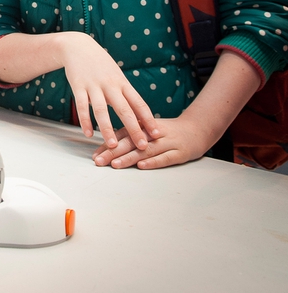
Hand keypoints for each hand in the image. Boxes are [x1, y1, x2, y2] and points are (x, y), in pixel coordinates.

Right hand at [57, 33, 157, 151]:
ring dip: (107, 128)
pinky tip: (88, 133)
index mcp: (122, 83)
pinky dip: (85, 121)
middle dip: (134, 129)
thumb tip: (138, 113)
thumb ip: (125, 93)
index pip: (139, 103)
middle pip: (124, 110)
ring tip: (112, 145)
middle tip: (142, 146)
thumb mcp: (116, 75)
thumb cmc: (100, 64)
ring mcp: (94, 86)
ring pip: (101, 110)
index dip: (149, 119)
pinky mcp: (78, 86)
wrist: (77, 46)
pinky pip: (81, 106)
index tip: (157, 134)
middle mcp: (110, 85)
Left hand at [92, 116, 214, 169]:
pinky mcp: (180, 152)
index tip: (94, 154)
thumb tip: (107, 147)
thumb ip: (130, 135)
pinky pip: (165, 158)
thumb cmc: (167, 131)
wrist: (198, 128)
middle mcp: (153, 133)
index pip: (122, 134)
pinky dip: (153, 162)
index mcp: (143, 126)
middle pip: (130, 142)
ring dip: (129, 157)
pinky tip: (142, 166)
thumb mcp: (148, 129)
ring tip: (115, 164)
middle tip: (99, 161)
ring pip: (146, 150)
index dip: (108, 144)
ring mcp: (167, 142)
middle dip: (113, 152)